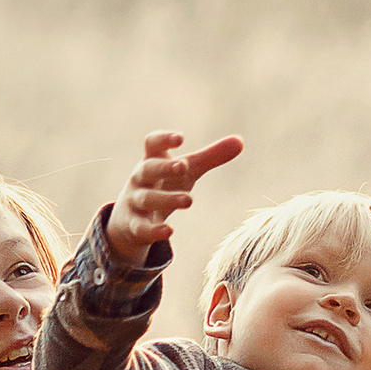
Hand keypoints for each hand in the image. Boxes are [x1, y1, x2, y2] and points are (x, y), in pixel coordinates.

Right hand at [105, 127, 243, 268]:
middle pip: (147, 169)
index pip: (152, 144)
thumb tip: (240, 142)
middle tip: (183, 166)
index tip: (180, 138)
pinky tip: (169, 232)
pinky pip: (140, 228)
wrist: (130, 219)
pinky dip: (154, 231)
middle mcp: (140, 179)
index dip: (164, 139)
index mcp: (152, 160)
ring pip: (146, 198)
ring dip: (166, 198)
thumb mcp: (187, 172)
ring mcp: (134, 202)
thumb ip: (211, 157)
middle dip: (163, 168)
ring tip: (189, 200)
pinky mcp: (133, 226)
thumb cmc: (164, 185)